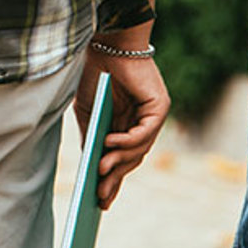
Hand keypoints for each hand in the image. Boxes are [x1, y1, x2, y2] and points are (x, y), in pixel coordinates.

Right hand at [75, 45, 169, 210]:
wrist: (105, 44)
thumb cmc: (94, 74)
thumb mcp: (88, 113)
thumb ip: (92, 137)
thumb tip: (91, 165)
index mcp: (126, 125)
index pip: (122, 159)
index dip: (112, 181)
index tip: (100, 203)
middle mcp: (142, 123)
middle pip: (131, 159)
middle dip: (115, 179)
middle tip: (100, 197)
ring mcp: (152, 116)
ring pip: (139, 149)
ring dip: (119, 162)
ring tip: (100, 171)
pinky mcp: (159, 107)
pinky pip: (145, 132)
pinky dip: (127, 141)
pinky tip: (109, 144)